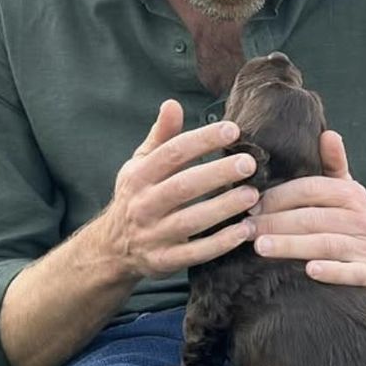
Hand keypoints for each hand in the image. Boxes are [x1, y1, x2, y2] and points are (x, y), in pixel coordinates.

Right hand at [101, 99, 259, 278]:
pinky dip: (221, 243)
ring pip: (191, 221)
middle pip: (183, 186)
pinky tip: (245, 231)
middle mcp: (143, 205)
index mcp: (139, 176)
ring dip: (224, 208)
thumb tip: (172, 103)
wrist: (111, 249)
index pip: (172, 153)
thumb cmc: (136, 197)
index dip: (202, 140)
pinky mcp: (164, 261)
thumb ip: (160, 137)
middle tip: (249, 163)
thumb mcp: (140, 165)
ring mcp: (153, 235)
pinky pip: (195, 253)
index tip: (233, 130)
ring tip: (253, 195)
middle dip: (218, 173)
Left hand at [244, 130, 365, 291]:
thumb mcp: (346, 191)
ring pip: (326, 244)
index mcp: (352, 194)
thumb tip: (328, 133)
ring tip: (261, 247)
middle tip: (246, 229)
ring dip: (292, 246)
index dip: (279, 196)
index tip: (251, 205)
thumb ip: (333, 164)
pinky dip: (331, 271)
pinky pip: (350, 273)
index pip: (310, 190)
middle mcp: (362, 218)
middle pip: (313, 218)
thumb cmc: (351, 221)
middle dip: (276, 223)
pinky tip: (309, 271)